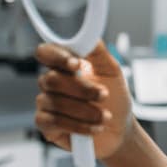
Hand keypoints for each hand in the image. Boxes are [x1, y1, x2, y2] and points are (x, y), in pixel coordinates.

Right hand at [35, 41, 132, 159]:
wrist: (120, 129)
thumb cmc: (115, 99)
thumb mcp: (112, 72)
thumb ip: (98, 52)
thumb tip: (88, 36)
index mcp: (65, 66)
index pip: (46, 52)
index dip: (56, 56)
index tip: (76, 64)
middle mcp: (52, 82)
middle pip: (51, 79)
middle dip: (82, 89)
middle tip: (104, 95)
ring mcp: (46, 103)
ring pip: (55, 102)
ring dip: (86, 111)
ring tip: (105, 116)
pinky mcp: (46, 125)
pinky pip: (55, 122)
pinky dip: (79, 126)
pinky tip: (94, 128)